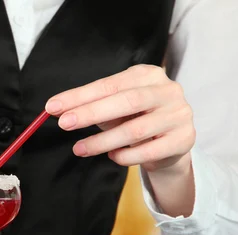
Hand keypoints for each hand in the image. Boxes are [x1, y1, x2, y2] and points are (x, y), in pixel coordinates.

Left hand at [45, 64, 194, 174]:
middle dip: (91, 113)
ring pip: (135, 130)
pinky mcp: (184, 139)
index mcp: (147, 75)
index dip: (80, 96)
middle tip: (64, 124)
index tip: (53, 107)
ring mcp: (179, 114)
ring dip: (102, 141)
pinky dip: (125, 156)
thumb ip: (91, 106)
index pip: (109, 84)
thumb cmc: (136, 119)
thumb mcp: (115, 108)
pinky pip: (149, 151)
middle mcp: (167, 90)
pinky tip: (112, 156)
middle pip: (126, 101)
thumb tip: (57, 110)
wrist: (171, 143)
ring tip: (80, 148)